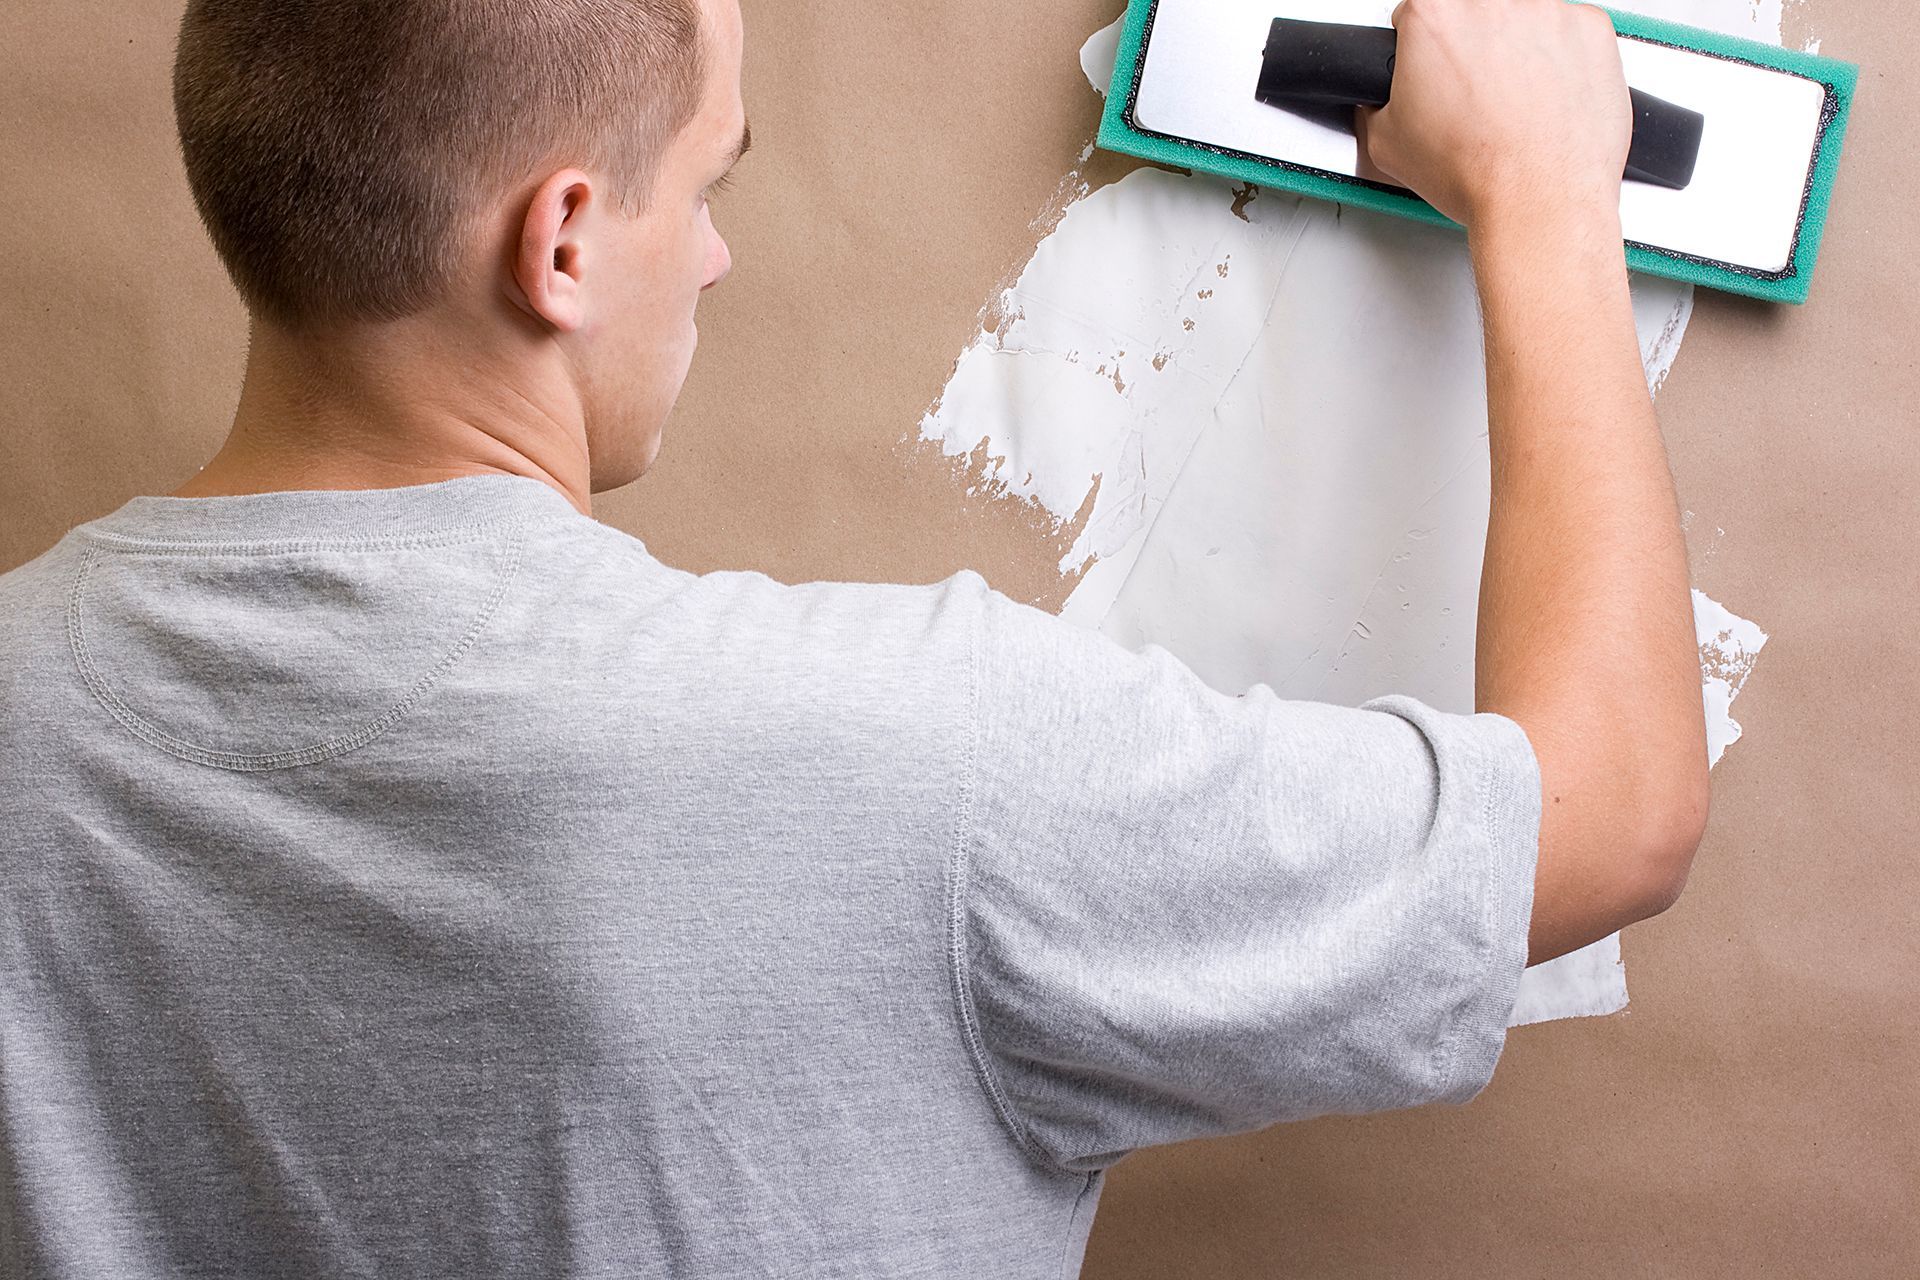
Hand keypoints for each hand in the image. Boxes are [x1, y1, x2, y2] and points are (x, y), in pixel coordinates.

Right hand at [1355, 0, 1630, 231]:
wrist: (1539, 197)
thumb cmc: (1475, 170)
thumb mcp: (1386, 145)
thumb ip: (1377, 105)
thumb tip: (1383, 103)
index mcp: (1436, 15)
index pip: (1416, 11)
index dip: (1419, 47)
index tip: (1431, 69)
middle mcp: (1492, 1)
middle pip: (1474, 11)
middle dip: (1470, 46)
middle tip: (1472, 94)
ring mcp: (1547, 11)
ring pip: (1524, 19)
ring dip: (1516, 50)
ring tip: (1513, 103)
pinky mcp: (1591, 28)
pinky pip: (1570, 33)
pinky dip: (1562, 60)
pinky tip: (1547, 99)